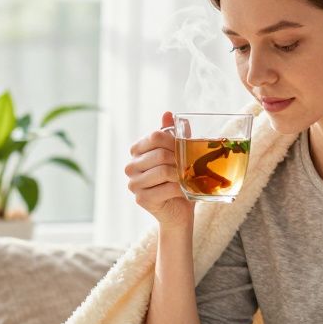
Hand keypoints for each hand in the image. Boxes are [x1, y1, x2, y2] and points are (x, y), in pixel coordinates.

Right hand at [126, 112, 192, 228]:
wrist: (179, 210)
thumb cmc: (177, 179)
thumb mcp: (176, 153)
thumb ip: (172, 134)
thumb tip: (167, 113)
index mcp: (137, 150)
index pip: (155, 136)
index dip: (174, 141)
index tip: (185, 148)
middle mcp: (131, 166)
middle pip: (160, 154)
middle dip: (179, 159)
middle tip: (191, 165)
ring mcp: (134, 184)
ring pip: (163, 171)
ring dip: (181, 174)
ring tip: (189, 177)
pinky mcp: (141, 199)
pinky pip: (166, 188)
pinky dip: (181, 189)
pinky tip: (185, 190)